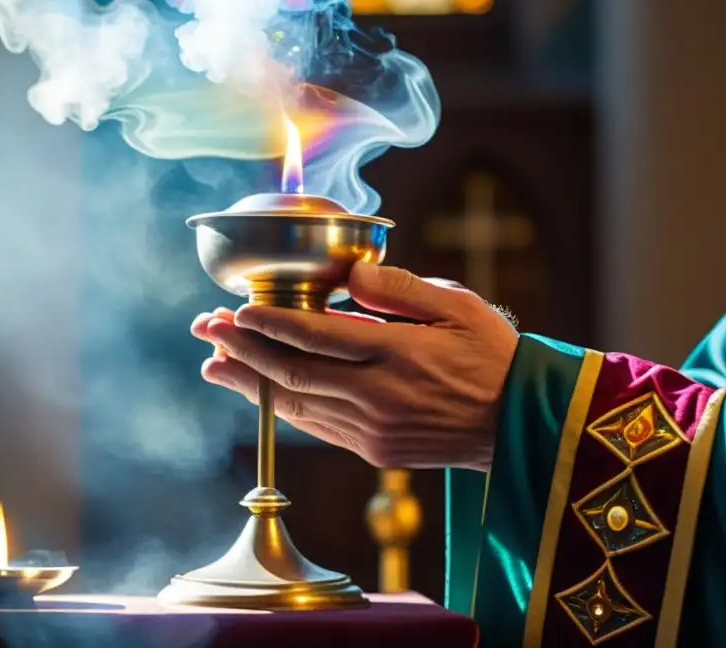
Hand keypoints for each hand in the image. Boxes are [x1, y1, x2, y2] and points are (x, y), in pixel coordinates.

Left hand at [191, 263, 519, 469]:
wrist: (519, 424)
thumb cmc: (490, 354)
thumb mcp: (458, 305)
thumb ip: (400, 288)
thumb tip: (352, 275)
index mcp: (398, 354)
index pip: (317, 337)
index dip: (269, 324)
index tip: (235, 310)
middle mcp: (378, 396)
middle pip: (293, 372)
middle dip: (242, 350)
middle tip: (206, 330)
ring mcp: (373, 429)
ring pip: (296, 404)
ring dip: (249, 384)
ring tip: (213, 364)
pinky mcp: (374, 450)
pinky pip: (317, 426)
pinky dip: (283, 407)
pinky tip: (258, 392)